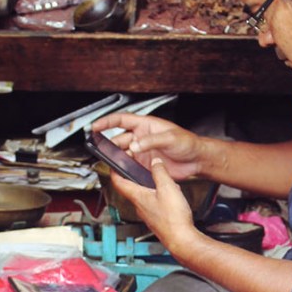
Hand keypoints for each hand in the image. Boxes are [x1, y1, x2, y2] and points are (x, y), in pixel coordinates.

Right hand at [91, 112, 205, 181]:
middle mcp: (142, 137)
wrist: (196, 160)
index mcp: (146, 125)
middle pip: (119, 139)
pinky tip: (123, 172)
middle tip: (102, 151)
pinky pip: (130, 166)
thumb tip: (135, 145)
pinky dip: (125, 169)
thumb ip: (151, 141)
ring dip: (117, 158)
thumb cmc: (188, 143)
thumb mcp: (170, 138)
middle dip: (109, 144)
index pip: (122, 120)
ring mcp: (143, 151)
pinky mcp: (145, 164)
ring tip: (112, 163)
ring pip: (123, 154)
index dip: (107, 122)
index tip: (95, 125)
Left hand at [108, 157, 198, 257]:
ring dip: (147, 187)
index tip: (113, 165)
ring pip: (143, 197)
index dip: (114, 172)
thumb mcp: (167, 188)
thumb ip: (160, 173)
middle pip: (130, 189)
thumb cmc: (173, 219)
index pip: (119, 182)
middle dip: (133, 178)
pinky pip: (152, 204)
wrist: (181, 239)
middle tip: (134, 168)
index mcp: (138, 197)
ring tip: (157, 181)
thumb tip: (155, 163)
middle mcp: (140, 207)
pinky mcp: (156, 219)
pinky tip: (168, 197)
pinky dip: (157, 197)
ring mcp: (147, 214)